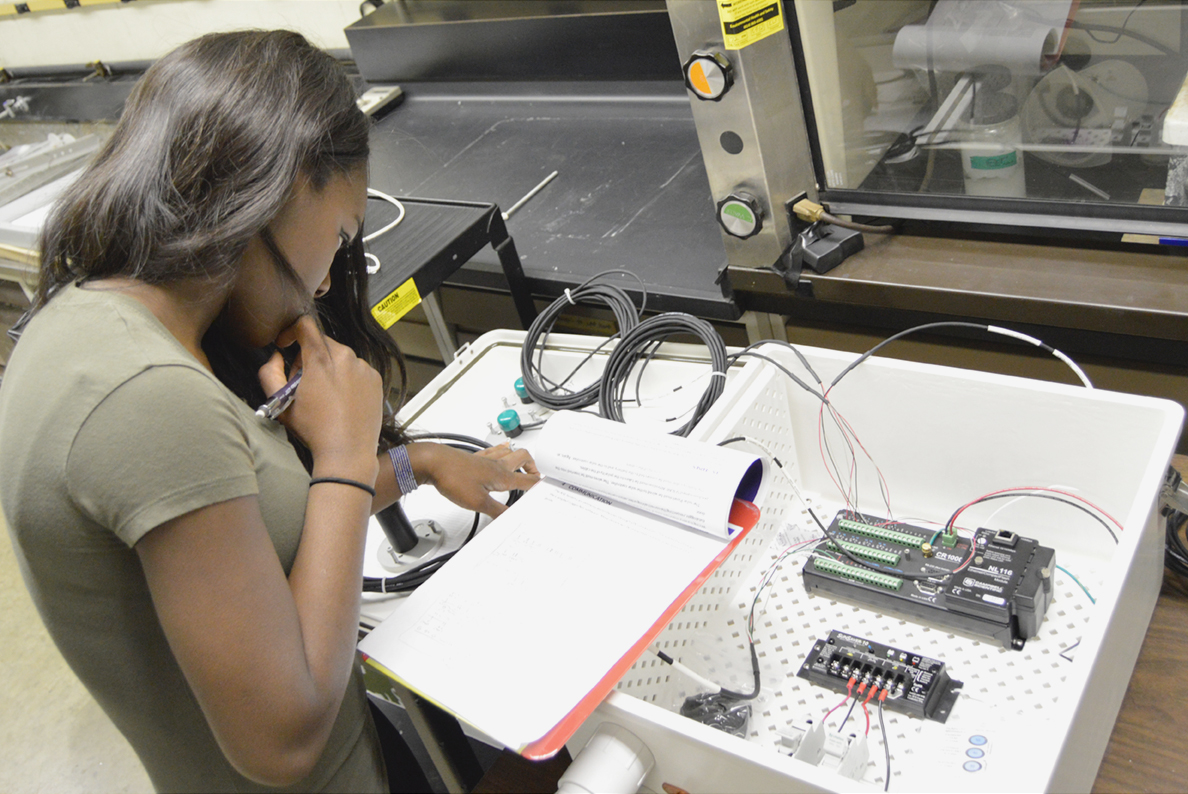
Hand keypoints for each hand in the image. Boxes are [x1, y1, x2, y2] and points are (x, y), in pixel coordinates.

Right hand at [259, 316, 382, 481]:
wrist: (347, 452)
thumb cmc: (314, 429)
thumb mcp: (281, 402)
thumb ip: (270, 372)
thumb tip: (276, 356)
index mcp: (321, 359)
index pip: (305, 325)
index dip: (292, 331)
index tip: (287, 344)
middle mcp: (346, 357)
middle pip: (322, 344)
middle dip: (309, 357)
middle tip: (304, 383)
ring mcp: (363, 368)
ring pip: (340, 357)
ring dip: (329, 368)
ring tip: (325, 396)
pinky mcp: (375, 379)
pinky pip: (356, 369)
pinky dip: (347, 378)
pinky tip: (342, 400)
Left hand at [408, 442, 538, 516]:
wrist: (433, 463)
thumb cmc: (453, 478)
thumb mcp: (478, 502)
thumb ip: (497, 511)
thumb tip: (511, 518)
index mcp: (502, 476)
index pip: (528, 480)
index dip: (540, 484)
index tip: (548, 488)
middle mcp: (497, 464)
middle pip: (523, 458)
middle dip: (534, 467)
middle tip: (537, 476)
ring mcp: (485, 459)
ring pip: (510, 452)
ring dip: (520, 457)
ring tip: (524, 463)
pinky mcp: (474, 457)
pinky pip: (494, 451)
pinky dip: (502, 451)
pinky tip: (501, 450)